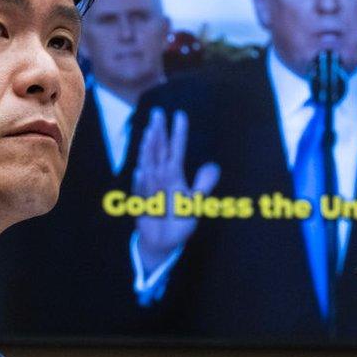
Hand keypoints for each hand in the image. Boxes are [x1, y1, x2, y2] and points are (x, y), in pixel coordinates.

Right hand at [133, 108, 219, 271]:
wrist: (164, 243)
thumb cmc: (178, 220)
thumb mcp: (196, 202)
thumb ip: (203, 184)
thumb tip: (214, 166)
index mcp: (174, 175)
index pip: (176, 150)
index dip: (178, 133)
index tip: (179, 115)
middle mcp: (161, 178)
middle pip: (158, 152)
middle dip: (158, 133)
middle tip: (158, 113)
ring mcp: (150, 190)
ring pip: (148, 167)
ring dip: (148, 152)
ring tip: (150, 135)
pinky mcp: (144, 205)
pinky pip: (142, 193)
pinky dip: (141, 183)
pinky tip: (141, 171)